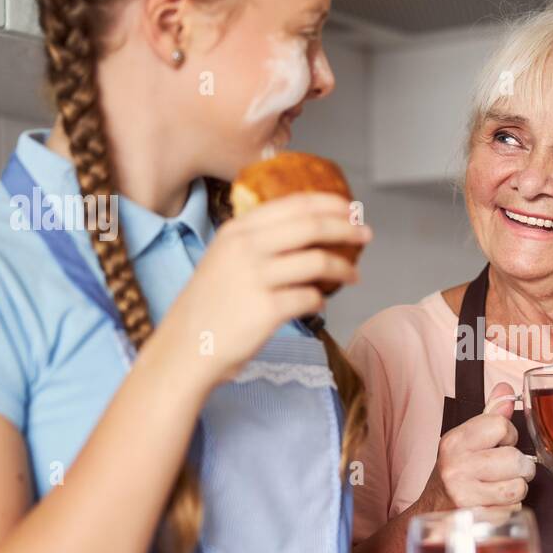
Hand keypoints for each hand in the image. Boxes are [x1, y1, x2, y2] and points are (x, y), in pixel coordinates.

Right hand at [153, 192, 371, 388]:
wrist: (186, 348)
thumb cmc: (211, 306)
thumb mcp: (224, 258)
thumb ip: (258, 241)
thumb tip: (309, 229)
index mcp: (237, 230)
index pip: (294, 205)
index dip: (329, 204)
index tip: (350, 209)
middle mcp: (245, 248)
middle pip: (312, 227)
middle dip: (346, 229)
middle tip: (366, 234)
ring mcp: (255, 278)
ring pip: (318, 262)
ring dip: (343, 268)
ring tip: (353, 275)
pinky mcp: (267, 310)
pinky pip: (311, 298)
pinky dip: (321, 299)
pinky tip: (321, 302)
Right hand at [417, 381, 534, 511]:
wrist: (432, 512)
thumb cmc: (454, 474)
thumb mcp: (466, 442)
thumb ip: (490, 416)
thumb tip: (506, 390)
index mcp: (454, 441)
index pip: (501, 425)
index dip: (509, 436)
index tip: (500, 445)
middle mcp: (456, 466)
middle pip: (515, 458)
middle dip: (520, 467)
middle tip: (507, 471)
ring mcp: (463, 494)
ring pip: (518, 487)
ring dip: (516, 490)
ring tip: (500, 489)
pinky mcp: (474, 518)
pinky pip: (513, 509)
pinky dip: (510, 508)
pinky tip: (495, 505)